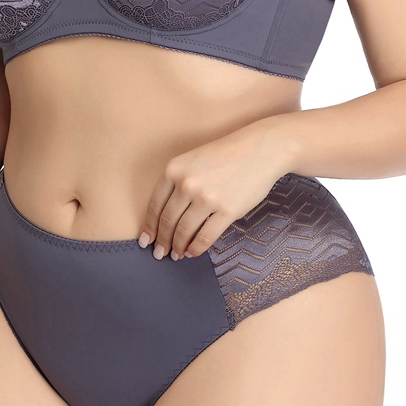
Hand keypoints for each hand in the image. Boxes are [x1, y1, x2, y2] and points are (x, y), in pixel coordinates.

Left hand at [138, 118, 290, 259]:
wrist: (259, 150)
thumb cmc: (225, 155)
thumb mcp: (192, 161)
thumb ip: (177, 183)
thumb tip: (166, 217)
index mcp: (174, 169)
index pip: (155, 205)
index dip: (149, 227)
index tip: (145, 240)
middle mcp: (187, 184)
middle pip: (168, 221)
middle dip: (162, 241)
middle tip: (160, 253)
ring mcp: (206, 198)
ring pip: (184, 231)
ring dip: (178, 247)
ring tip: (177, 255)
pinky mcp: (227, 211)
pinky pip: (205, 237)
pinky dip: (196, 249)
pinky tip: (192, 253)